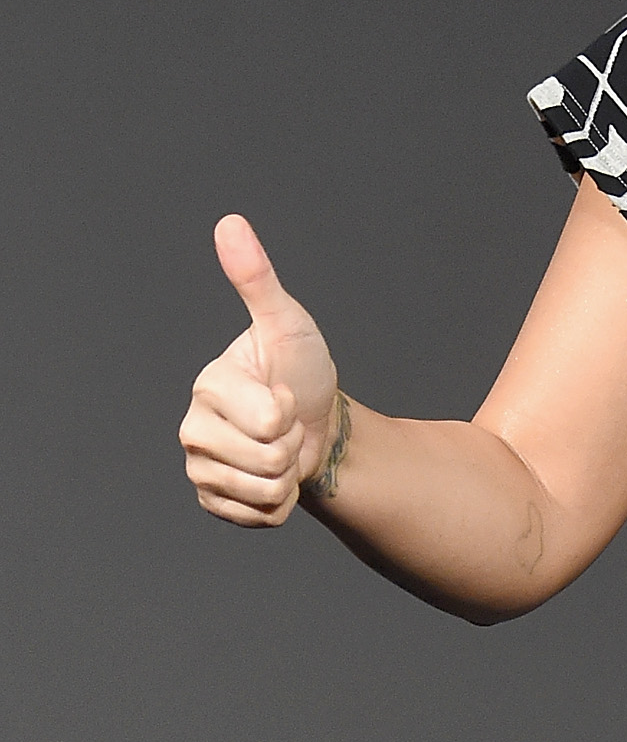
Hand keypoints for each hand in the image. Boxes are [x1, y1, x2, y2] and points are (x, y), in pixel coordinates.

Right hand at [178, 216, 341, 526]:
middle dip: (291, 444)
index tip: (282, 391)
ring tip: (279, 447)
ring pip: (265, 492)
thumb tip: (231, 224)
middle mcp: (193, 430)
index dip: (290, 409)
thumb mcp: (286, 323)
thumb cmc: (302, 369)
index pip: (268, 420)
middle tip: (285, 424)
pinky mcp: (216, 504)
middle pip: (266, 461)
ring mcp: (202, 469)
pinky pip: (260, 518)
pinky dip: (281, 503)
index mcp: (207, 386)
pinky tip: (274, 477)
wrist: (318, 423)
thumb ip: (257, 279)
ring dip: (288, 475)